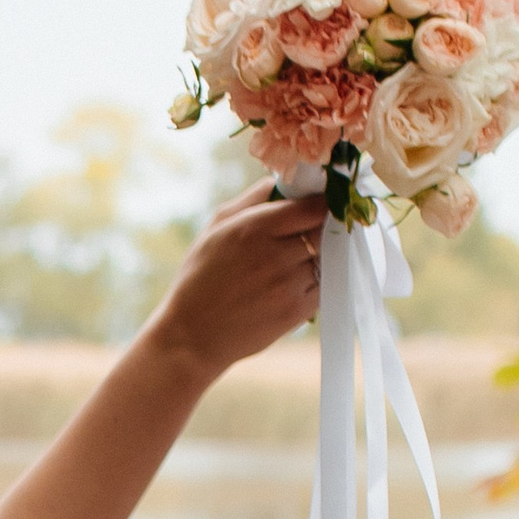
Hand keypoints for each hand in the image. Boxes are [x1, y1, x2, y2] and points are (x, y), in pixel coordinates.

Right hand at [144, 176, 327, 383]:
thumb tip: (283, 182)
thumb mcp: (215, 228)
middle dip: (320, 230)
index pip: (313, 206)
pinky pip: (324, 287)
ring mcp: (288, 285)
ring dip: (319, 258)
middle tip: (309, 233)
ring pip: (326, 260)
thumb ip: (252, 199)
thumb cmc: (200, 278)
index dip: (320, 204)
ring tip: (294, 263)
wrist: (192, 336)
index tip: (318, 205)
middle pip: (324, 232)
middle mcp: (275, 255)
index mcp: (254, 228)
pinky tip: (294, 284)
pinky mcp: (296, 311)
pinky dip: (316, 283)